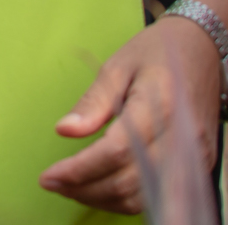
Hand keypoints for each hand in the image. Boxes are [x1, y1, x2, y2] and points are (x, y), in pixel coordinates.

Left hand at [40, 14, 221, 212]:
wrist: (201, 50)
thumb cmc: (156, 54)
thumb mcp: (117, 67)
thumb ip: (93, 102)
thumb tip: (64, 131)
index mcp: (158, 107)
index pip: (115, 152)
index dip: (80, 170)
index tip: (49, 176)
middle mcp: (181, 139)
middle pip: (129, 182)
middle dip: (85, 189)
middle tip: (52, 184)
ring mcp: (194, 157)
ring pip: (144, 197)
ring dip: (102, 199)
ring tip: (70, 188)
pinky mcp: (197, 166)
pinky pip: (159, 195)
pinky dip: (127, 199)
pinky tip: (99, 188)